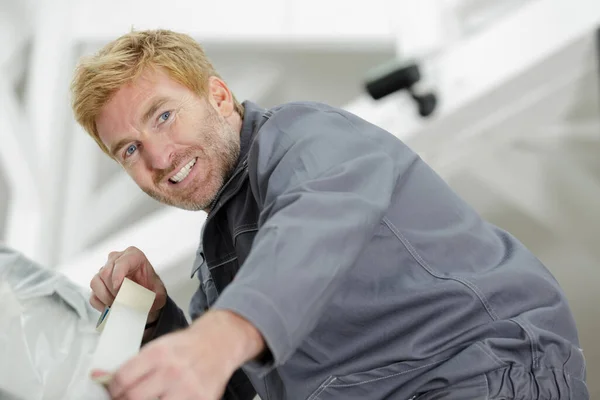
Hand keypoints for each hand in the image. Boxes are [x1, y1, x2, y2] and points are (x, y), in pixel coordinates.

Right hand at [90, 246, 166, 322]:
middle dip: (113, 290)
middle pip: (106, 272)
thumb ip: (155, 298)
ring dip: (106, 297)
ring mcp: (104, 271)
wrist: (146, 298)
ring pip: (96, 282)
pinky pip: (93, 295)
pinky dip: (101, 304)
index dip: (118, 274)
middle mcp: (116, 259)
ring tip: (118, 304)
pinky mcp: (98, 285)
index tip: (119, 287)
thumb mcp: (159, 294)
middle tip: (122, 301)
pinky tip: (111, 307)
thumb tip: (143, 304)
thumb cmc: (152, 290)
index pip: (121, 261)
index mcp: (133, 255)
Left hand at [92, 309, 265, 399]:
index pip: (122, 379)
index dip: (112, 388)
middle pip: (133, 397)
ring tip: (147, 397)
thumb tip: (101, 377)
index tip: (113, 391)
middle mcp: (173, 370)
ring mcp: (187, 389)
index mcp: (159, 353)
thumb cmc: (187, 346)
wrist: (219, 342)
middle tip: (125, 397)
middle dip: (124, 399)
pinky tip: (164, 398)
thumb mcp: (158, 347)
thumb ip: (131, 365)